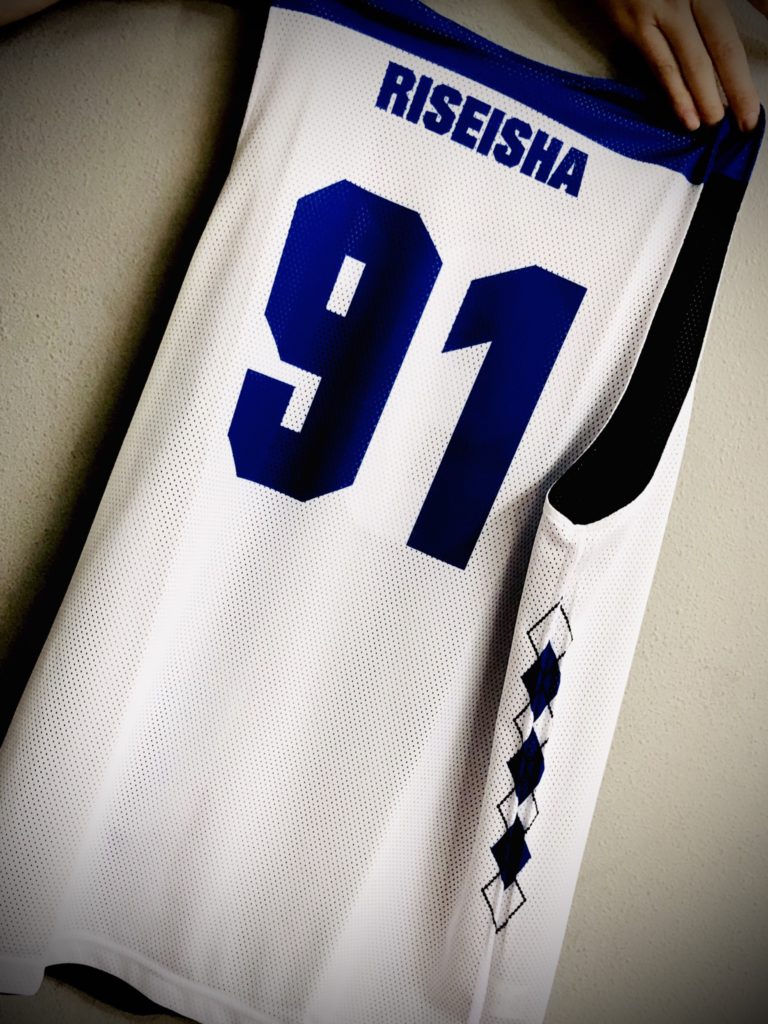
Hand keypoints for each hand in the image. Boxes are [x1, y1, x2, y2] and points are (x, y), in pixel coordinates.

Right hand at [596, 0, 765, 130]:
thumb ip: (703, 10)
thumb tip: (717, 46)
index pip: (745, 15)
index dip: (755, 44)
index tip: (758, 92)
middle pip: (724, 45)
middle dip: (738, 86)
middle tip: (749, 120)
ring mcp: (665, 8)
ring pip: (694, 60)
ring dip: (707, 97)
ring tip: (718, 124)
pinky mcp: (635, 25)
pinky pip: (662, 65)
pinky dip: (677, 94)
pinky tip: (688, 117)